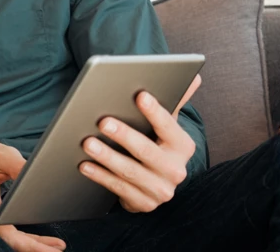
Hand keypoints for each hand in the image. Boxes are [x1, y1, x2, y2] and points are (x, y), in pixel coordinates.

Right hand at [0, 142, 65, 251]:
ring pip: (6, 240)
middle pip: (2, 238)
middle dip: (29, 247)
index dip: (3, 236)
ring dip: (30, 246)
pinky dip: (25, 241)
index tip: (26, 244)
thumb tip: (36, 176)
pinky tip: (42, 243)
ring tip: (55, 248)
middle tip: (54, 249)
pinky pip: (7, 236)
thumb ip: (17, 165)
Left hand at [79, 74, 202, 213]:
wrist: (153, 185)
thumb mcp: (164, 127)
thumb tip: (194, 76)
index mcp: (183, 147)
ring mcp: (161, 190)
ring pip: (130, 172)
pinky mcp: (144, 204)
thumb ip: (175, 102)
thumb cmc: (155, 145)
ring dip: (107, 157)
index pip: (169, 127)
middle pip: (147, 151)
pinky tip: (84, 165)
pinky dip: (100, 176)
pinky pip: (119, 189)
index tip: (140, 95)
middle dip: (125, 136)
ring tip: (87, 143)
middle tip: (103, 122)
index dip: (155, 112)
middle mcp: (176, 170)